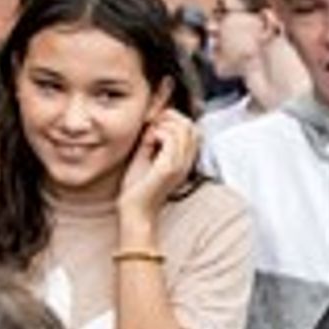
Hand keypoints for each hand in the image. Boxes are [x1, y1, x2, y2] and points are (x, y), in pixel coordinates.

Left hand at [117, 110, 200, 226]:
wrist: (134, 211)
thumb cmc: (138, 187)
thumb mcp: (147, 157)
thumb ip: (152, 140)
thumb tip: (154, 122)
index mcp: (185, 160)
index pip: (193, 129)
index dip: (176, 119)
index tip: (156, 124)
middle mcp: (187, 162)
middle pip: (191, 125)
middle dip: (171, 118)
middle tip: (152, 126)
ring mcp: (180, 165)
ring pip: (183, 128)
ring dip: (163, 124)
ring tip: (149, 135)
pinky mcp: (169, 168)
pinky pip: (170, 138)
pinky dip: (157, 132)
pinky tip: (148, 142)